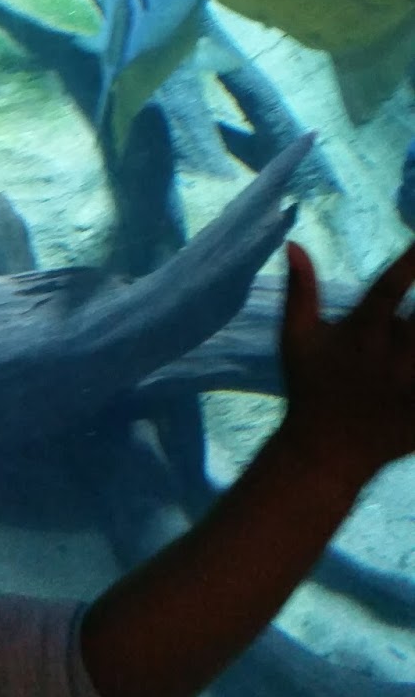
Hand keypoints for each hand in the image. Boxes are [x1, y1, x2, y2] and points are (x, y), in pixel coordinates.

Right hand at [280, 238, 414, 485]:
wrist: (324, 453)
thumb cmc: (309, 387)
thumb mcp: (296, 338)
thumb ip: (299, 290)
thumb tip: (294, 243)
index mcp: (359, 334)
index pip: (390, 287)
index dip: (412, 262)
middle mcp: (389, 359)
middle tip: (412, 319)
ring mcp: (409, 390)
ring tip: (412, 346)